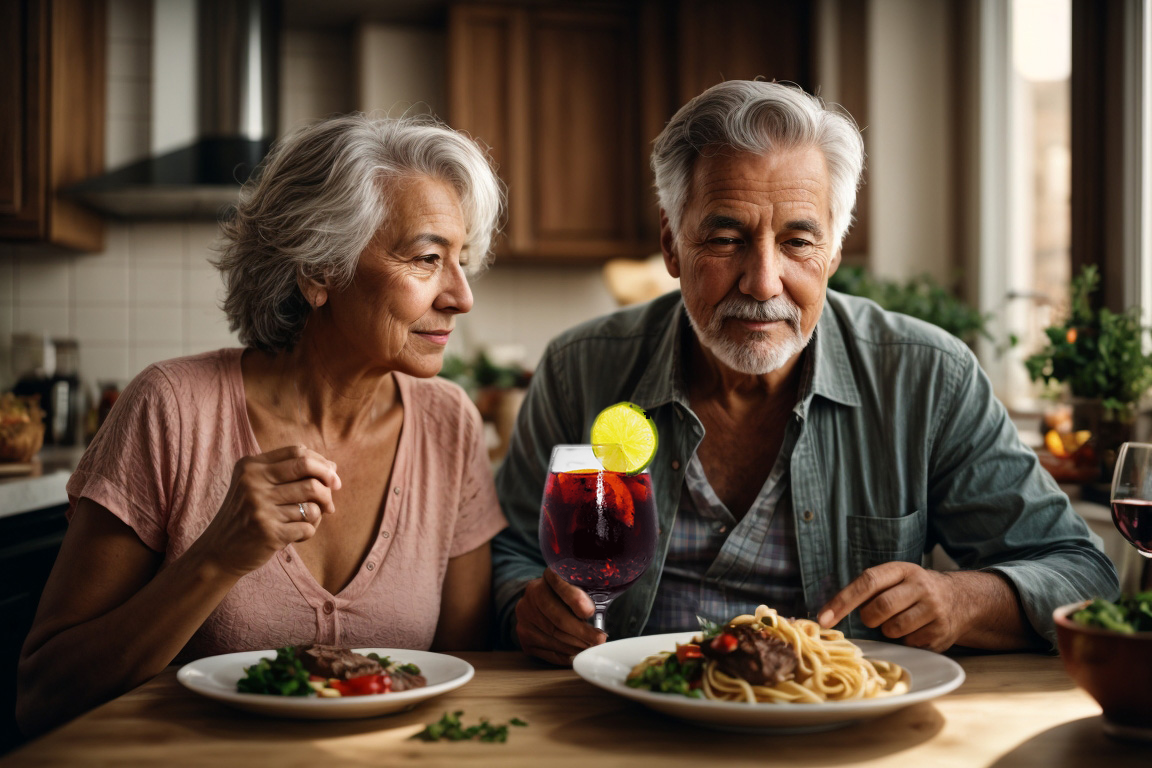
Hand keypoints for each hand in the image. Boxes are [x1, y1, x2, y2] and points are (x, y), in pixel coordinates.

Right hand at [194, 445, 341, 576]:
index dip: (321, 462)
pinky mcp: (269, 532)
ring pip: (312, 502)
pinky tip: (296, 534)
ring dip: (319, 512)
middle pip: (308, 472)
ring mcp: (260, 508)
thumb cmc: (247, 515)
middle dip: (329, 482)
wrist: (219, 552)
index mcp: (250, 466)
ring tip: (309, 519)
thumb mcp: (256, 486)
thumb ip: (290, 473)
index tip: (332, 475)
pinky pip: (308, 527)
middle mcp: (253, 483)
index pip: (298, 452)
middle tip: (332, 497)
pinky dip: (309, 531)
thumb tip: (333, 467)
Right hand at [515, 568, 605, 664]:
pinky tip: (577, 653)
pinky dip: (566, 654)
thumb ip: (586, 597)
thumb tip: (598, 622)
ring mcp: (525, 615)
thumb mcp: (578, 588)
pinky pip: (548, 650)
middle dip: (581, 632)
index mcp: (549, 576)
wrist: (540, 604)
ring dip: (576, 645)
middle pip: (558, 617)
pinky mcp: (524, 635)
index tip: (589, 611)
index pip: (560, 584)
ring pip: (554, 636)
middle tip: (599, 639)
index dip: (574, 598)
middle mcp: (532, 593)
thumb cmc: (568, 597)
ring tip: (591, 647)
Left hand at [816, 562, 965, 652]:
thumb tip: (831, 612)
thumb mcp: (896, 579)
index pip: (867, 582)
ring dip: (888, 631)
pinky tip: (916, 630)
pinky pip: (909, 643)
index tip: (824, 618)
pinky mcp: (941, 632)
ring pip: (894, 629)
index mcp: (902, 570)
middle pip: (880, 608)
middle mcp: (920, 586)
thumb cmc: (914, 591)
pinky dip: (905, 641)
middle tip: (874, 618)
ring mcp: (933, 609)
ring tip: (899, 621)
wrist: (961, 600)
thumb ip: (870, 589)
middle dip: (869, 618)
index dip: (843, 601)